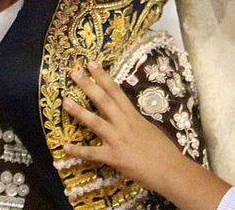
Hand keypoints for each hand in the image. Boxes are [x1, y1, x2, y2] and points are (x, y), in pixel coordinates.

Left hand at [62, 61, 183, 191]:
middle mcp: (124, 123)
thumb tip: (125, 115)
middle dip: (88, 85)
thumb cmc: (163, 150)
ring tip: (65, 101)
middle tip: (74, 73)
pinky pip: (92, 153)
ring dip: (79, 112)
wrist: (170, 169)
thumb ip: (134, 121)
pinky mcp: (114, 157)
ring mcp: (118, 139)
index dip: (103, 76)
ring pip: (95, 122)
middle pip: (103, 100)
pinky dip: (78, 150)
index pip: (116, 91)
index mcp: (133, 115)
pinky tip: (65, 147)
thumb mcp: (148, 128)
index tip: (91, 64)